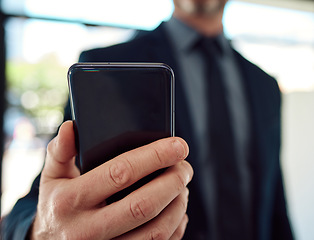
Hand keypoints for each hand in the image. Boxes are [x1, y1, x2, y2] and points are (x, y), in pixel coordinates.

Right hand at [30, 121, 192, 239]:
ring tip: (183, 186)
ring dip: (178, 205)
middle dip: (173, 181)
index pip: (120, 173)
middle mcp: (87, 230)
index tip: (178, 146)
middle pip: (143, 205)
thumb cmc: (57, 206)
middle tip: (185, 167)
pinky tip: (177, 210)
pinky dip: (175, 228)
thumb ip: (59, 151)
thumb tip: (71, 127)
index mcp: (70, 201)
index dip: (154, 157)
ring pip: (155, 232)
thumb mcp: (52, 177)